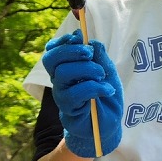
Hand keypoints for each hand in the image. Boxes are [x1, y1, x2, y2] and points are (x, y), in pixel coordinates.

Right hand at [42, 31, 123, 157]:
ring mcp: (62, 95)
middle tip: (90, 54)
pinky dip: (95, 87)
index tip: (79, 37)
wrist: (109, 123)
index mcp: (67, 68)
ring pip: (63, 74)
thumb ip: (99, 58)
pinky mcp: (69, 110)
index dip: (62, 42)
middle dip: (71, 51)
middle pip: (52, 59)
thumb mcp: (107, 72)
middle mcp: (60, 81)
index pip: (52, 51)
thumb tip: (92, 42)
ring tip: (102, 75)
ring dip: (87, 69)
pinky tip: (108, 90)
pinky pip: (75, 93)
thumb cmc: (105, 96)